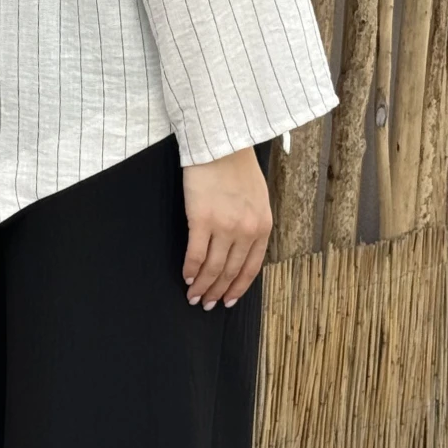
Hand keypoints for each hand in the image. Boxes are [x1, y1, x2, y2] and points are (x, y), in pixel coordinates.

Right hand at [181, 146, 271, 307]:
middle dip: (217, 291)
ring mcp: (224, 226)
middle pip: (230, 271)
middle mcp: (246, 230)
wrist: (221, 144)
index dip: (238, 288)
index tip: (227, 300)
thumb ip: (253, 224)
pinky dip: (190, 269)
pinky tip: (186, 276)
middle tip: (206, 304)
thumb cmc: (237, 167)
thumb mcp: (257, 198)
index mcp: (262, 226)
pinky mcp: (201, 219)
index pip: (250, 268)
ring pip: (213, 267)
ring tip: (193, 296)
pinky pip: (196, 253)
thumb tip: (241, 248)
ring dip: (202, 285)